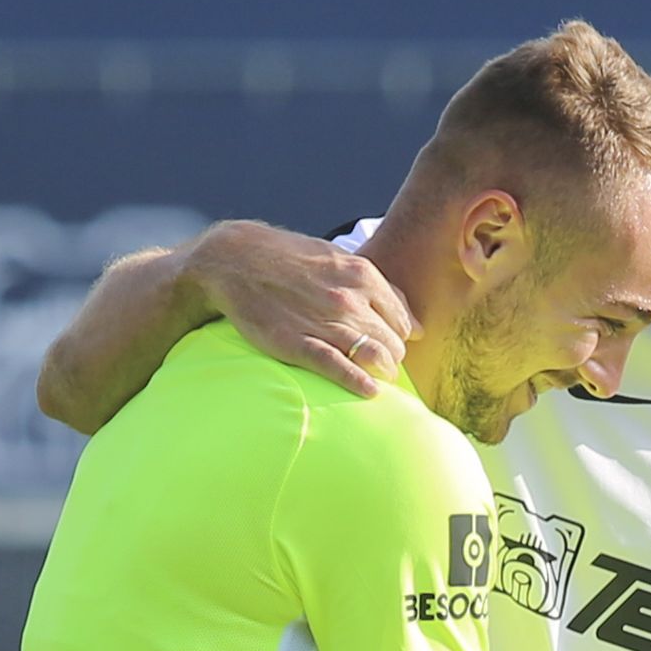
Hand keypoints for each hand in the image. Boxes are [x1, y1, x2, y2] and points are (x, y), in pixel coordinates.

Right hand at [180, 220, 419, 396]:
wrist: (233, 260)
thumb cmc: (291, 259)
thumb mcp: (339, 259)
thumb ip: (381, 289)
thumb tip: (416, 326)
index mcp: (362, 275)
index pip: (401, 321)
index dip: (400, 338)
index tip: (390, 345)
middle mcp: (347, 298)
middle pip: (391, 342)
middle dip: (393, 358)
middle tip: (385, 366)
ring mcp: (322, 321)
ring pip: (372, 356)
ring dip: (382, 372)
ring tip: (379, 378)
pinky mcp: (296, 343)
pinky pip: (337, 367)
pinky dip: (358, 382)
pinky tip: (369, 391)